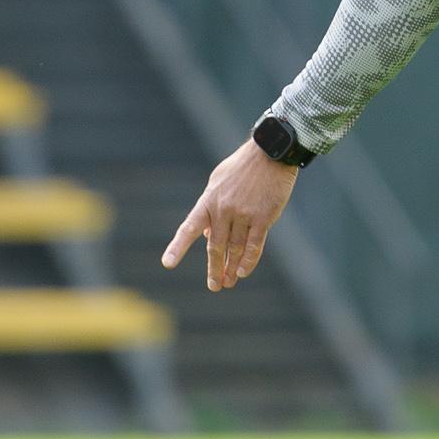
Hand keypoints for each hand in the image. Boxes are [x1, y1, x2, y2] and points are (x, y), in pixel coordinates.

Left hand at [161, 137, 299, 291]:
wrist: (271, 152)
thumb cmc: (244, 167)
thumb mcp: (218, 182)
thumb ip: (210, 207)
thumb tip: (206, 235)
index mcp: (209, 201)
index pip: (189, 228)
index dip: (178, 247)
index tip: (167, 263)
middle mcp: (223, 209)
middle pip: (216, 246)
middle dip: (214, 268)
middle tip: (214, 286)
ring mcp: (243, 214)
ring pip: (235, 248)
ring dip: (231, 268)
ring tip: (229, 282)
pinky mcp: (263, 217)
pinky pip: (254, 244)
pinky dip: (249, 260)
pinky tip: (243, 272)